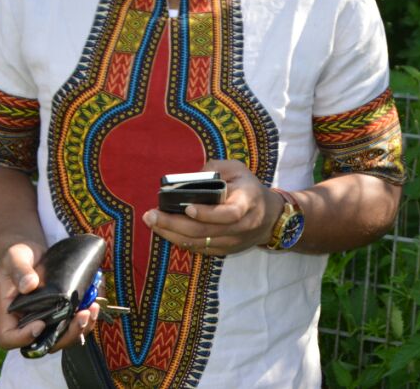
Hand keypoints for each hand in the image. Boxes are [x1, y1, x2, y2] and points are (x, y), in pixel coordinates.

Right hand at [0, 242, 99, 352]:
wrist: (31, 250)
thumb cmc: (17, 256)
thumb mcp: (15, 258)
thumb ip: (20, 270)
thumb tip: (30, 284)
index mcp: (9, 313)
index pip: (9, 338)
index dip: (23, 338)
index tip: (40, 324)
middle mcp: (26, 321)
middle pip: (43, 343)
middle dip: (65, 335)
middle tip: (81, 316)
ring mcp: (45, 318)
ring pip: (62, 337)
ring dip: (80, 329)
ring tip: (92, 310)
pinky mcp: (60, 312)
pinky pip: (72, 324)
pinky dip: (86, 319)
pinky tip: (95, 303)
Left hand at [141, 159, 282, 256]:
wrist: (269, 217)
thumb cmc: (249, 188)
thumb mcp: (238, 170)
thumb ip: (216, 168)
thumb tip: (192, 176)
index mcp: (247, 203)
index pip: (229, 214)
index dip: (208, 213)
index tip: (187, 208)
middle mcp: (240, 227)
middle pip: (205, 231)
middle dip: (174, 224)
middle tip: (151, 215)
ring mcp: (232, 242)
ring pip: (198, 243)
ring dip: (172, 234)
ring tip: (152, 222)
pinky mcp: (224, 251)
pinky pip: (199, 249)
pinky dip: (180, 241)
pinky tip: (165, 231)